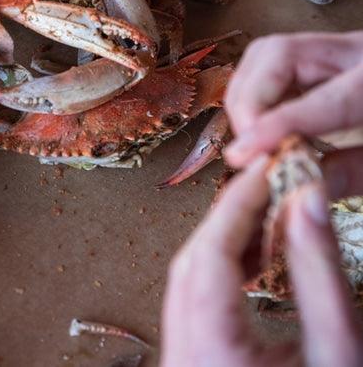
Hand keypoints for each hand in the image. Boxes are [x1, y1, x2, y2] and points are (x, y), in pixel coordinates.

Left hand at [161, 152, 362, 366]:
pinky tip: (256, 254)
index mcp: (211, 349)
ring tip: (271, 211)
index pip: (209, 254)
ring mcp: (178, 358)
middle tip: (271, 182)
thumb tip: (306, 204)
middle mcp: (181, 354)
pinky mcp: (189, 361)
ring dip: (224, 241)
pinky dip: (221, 270)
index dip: (237, 204)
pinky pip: (193, 301)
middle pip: (190, 262)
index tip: (268, 170)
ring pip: (187, 279)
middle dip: (228, 216)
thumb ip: (321, 276)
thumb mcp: (340, 351)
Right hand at [224, 31, 362, 166]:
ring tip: (254, 140)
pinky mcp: (316, 54)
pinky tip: (264, 125)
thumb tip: (300, 190)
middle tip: (247, 149)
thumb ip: (353, 172)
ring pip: (263, 56)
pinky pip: (268, 66)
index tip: (243, 152)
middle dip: (249, 105)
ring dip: (246, 101)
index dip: (279, 125)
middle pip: (277, 55)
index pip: (325, 97)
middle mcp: (353, 50)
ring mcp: (332, 47)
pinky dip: (254, 97)